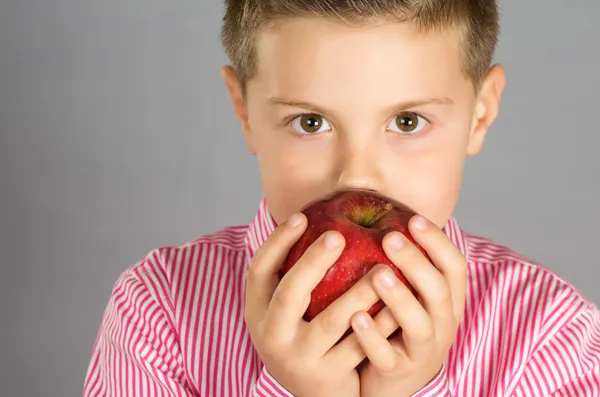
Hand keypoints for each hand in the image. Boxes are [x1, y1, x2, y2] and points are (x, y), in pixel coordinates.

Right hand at [244, 212, 387, 396]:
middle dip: (313, 261)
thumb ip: (294, 275)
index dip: (277, 241)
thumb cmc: (303, 336)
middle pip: (289, 293)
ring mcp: (299, 358)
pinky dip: (379, 323)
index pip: (259, 270)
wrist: (312, 394)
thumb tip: (313, 215)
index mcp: (258, 312)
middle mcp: (272, 335)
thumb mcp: (286, 312)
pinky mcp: (327, 376)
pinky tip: (397, 303)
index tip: (301, 215)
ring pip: (330, 321)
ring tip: (383, 268)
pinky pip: (359, 345)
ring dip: (358, 292)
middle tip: (338, 235)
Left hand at [349, 215, 466, 396]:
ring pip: (419, 325)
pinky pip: (387, 357)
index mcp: (447, 302)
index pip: (455, 267)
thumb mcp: (411, 296)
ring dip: (400, 298)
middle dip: (416, 263)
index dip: (438, 242)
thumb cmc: (398, 326)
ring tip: (378, 275)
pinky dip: (373, 338)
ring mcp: (421, 351)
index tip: (413, 219)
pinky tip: (356, 317)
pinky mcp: (397, 372)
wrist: (393, 384)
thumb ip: (405, 265)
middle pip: (439, 292)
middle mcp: (441, 325)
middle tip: (389, 238)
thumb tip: (384, 213)